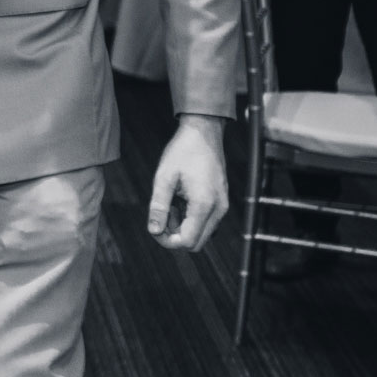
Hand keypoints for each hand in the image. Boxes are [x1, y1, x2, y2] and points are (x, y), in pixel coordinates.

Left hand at [147, 115, 229, 250]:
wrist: (203, 133)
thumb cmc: (183, 152)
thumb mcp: (164, 177)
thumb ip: (158, 206)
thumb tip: (154, 231)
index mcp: (204, 205)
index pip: (187, 242)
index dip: (168, 240)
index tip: (155, 227)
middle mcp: (218, 210)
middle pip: (196, 243)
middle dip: (175, 236)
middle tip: (160, 216)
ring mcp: (222, 206)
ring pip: (202, 234)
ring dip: (183, 227)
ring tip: (170, 204)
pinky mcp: (221, 202)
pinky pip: (206, 223)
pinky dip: (191, 220)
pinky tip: (179, 202)